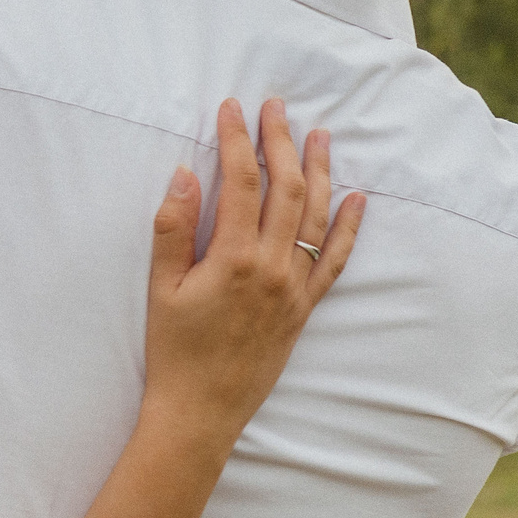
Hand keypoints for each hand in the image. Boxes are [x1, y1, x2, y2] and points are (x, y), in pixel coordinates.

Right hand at [141, 98, 362, 444]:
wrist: (201, 410)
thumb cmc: (174, 350)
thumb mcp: (161, 288)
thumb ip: (173, 229)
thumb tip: (185, 175)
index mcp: (233, 259)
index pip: (242, 183)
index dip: (238, 141)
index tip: (232, 109)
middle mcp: (273, 268)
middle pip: (286, 189)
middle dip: (281, 142)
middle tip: (276, 107)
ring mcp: (294, 288)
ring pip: (316, 216)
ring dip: (320, 171)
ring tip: (319, 135)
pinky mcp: (305, 307)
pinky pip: (335, 260)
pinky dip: (347, 227)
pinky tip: (356, 199)